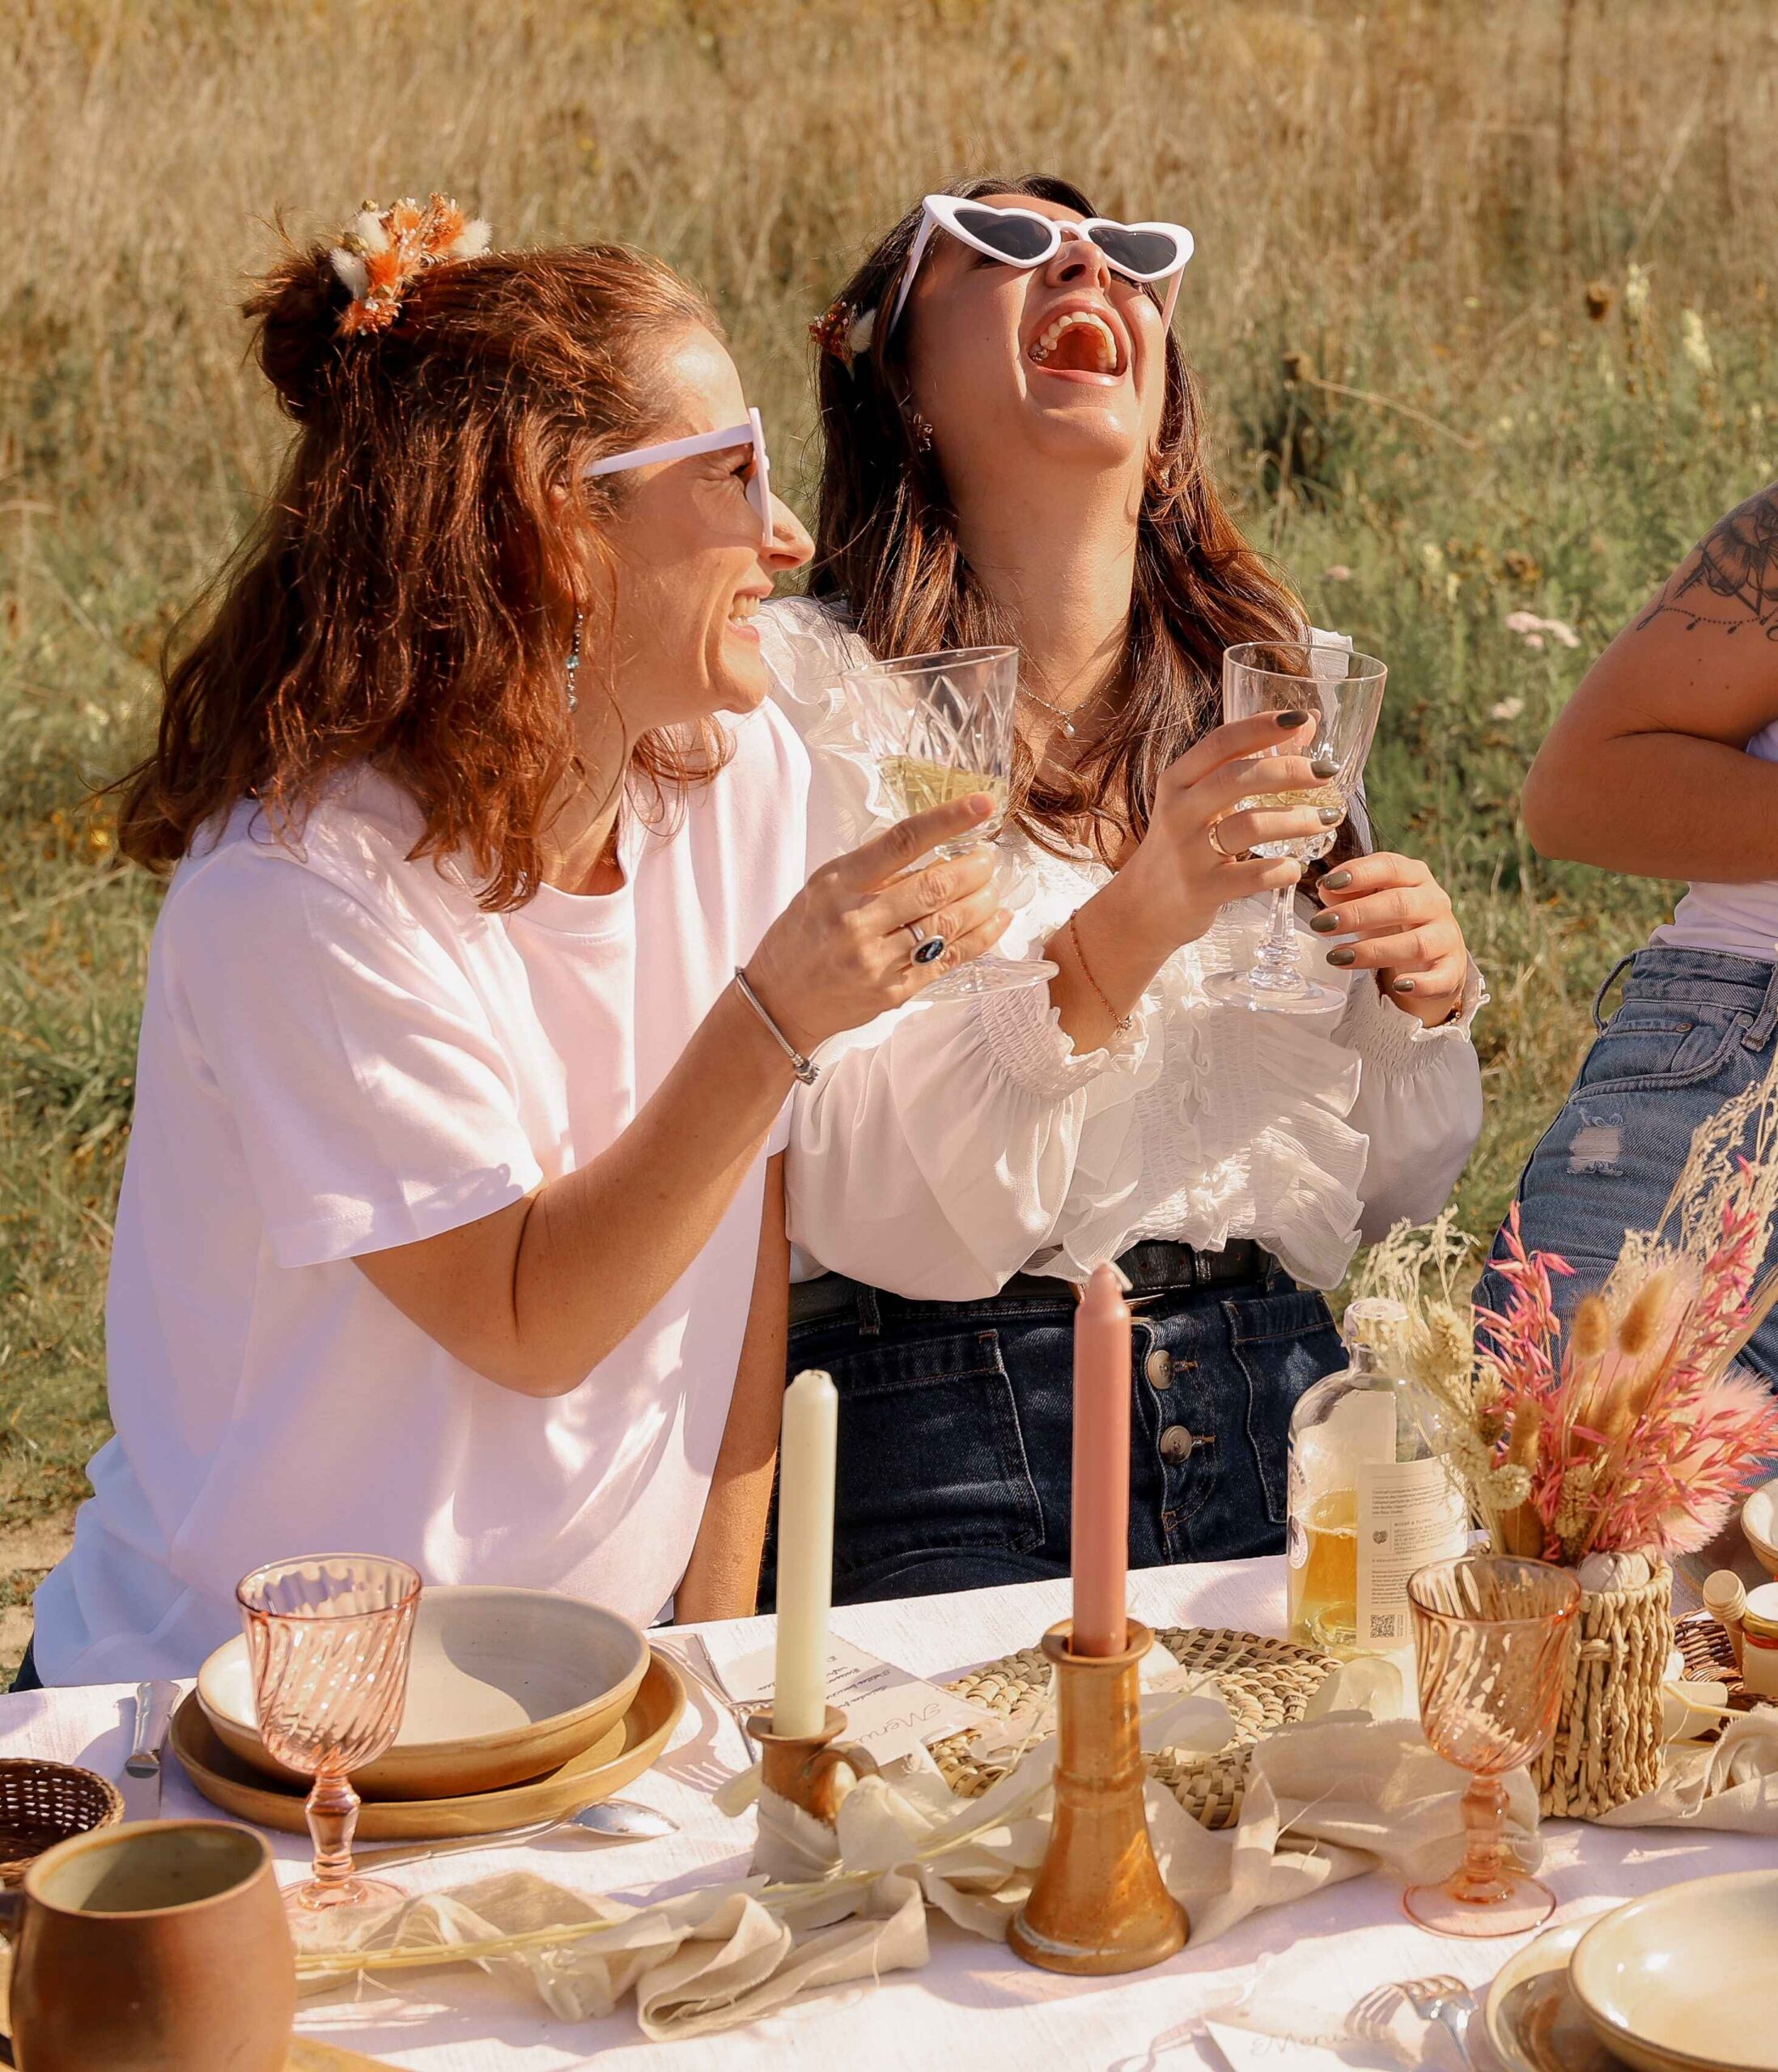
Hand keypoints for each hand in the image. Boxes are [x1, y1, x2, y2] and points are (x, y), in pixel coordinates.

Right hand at [743, 795, 1011, 1052]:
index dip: (947, 820)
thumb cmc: (802, 935)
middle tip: (989, 858)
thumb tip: (934, 847)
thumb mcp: (823, 888)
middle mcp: (857, 921)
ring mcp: (877, 960)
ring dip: (982, 902)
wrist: (780, 1001)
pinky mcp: (894, 991)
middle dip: (975, 868)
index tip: (982, 805)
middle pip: (935, 886)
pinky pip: (949, 960)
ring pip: (949, 924)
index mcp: (838, 884)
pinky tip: (996, 920)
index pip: (902, 841)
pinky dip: (981, 937)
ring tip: (993, 887)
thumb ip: (872, 870)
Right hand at [1118, 711, 1334, 952]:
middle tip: (1325, 772)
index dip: (1262, 727)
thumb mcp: (1200, 800)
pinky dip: (1283, 869)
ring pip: (1249, 826)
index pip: (1220, 743)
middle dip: (1288, 770)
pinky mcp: (1203, 891)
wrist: (1143, 907)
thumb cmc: (1183, 844)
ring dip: (1297, 820)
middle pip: (1236, 778)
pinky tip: (1297, 867)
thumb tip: (1309, 723)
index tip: (1301, 719)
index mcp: (1177, 782)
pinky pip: (1253, 876)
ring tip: (1328, 818)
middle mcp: (1178, 813)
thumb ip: (1247, 762)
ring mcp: (1189, 853)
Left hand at [1309, 852, 1469, 1027]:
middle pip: (1400, 904)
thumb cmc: (1393, 920)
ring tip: (1337, 957)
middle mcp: (1434, 902)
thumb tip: (1326, 887)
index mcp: (1414, 876)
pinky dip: (1422, 983)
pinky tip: (1399, 986)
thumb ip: (1346, 892)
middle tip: (1322, 924)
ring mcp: (1446, 936)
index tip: (1328, 883)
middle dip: (1357, 914)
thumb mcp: (1370, 900)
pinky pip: (1441, 978)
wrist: (1432, 954)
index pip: (1390, 867)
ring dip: (1374, 951)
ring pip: (1416, 943)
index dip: (1359, 874)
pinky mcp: (1452, 969)